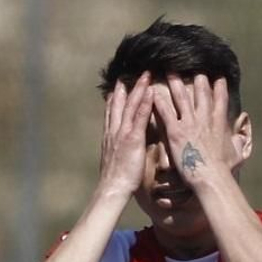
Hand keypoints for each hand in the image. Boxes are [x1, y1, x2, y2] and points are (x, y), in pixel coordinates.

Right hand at [96, 72, 153, 199]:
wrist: (112, 188)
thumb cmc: (116, 180)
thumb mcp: (115, 161)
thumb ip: (118, 150)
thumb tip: (121, 148)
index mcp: (110, 137)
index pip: (112, 113)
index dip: (115, 99)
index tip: (118, 87)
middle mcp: (114, 131)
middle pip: (118, 104)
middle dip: (123, 88)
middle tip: (127, 73)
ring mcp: (122, 133)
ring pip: (129, 106)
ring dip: (138, 89)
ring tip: (144, 75)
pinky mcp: (132, 138)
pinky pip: (139, 117)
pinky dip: (144, 102)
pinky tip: (150, 91)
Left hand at [150, 74, 235, 187]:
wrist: (211, 176)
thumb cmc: (223, 169)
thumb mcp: (236, 153)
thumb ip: (239, 143)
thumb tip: (242, 140)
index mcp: (218, 123)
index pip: (221, 100)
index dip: (220, 87)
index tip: (218, 76)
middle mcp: (204, 119)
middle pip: (201, 93)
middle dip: (198, 78)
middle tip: (194, 67)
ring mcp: (189, 123)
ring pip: (181, 98)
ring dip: (175, 83)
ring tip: (170, 71)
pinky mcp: (175, 131)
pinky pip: (166, 112)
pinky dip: (159, 101)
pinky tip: (153, 92)